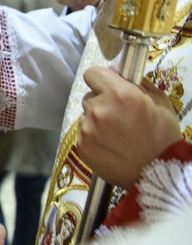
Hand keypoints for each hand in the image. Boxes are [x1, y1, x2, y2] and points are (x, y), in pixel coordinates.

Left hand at [78, 67, 182, 187]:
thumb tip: (115, 71)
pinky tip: (110, 145)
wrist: (157, 173)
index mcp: (118, 94)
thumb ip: (136, 83)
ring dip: (96, 121)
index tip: (107, 86)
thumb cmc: (162, 135)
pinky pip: (83, 133)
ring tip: (116, 134)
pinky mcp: (81, 145)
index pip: (92, 74)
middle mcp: (98, 109)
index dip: (100, 79)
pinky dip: (92, 137)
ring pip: (85, 116)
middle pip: (89, 97)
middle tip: (119, 116)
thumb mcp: (159, 101)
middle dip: (101, 103)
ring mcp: (87, 128)